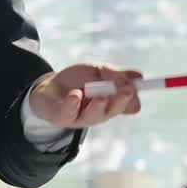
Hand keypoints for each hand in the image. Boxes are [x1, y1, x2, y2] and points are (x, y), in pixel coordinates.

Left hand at [28, 63, 142, 129]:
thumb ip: (114, 73)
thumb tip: (138, 76)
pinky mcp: (62, 117)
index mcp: (112, 102)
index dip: (134, 97)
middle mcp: (100, 112)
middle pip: (115, 110)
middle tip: (126, 90)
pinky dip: (73, 103)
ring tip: (101, 97)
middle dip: (121, 100)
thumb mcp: (96, 71)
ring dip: (98, 105)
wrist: (48, 88)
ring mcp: (81, 117)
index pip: (130, 105)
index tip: (135, 85)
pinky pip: (69, 113)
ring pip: (94, 116)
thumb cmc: (76, 81)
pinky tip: (75, 94)